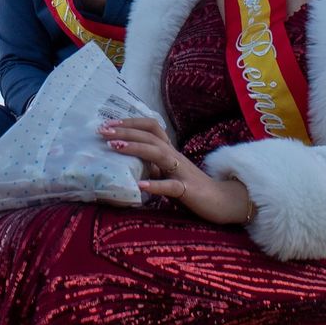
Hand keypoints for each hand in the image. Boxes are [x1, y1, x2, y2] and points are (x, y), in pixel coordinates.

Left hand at [101, 117, 253, 225]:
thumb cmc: (191, 188)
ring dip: (136, 148)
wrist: (223, 202)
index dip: (130, 122)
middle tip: (103, 130)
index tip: (108, 124)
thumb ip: (151, 166)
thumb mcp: (167, 173)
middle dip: (126, 130)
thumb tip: (125, 162)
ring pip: (158, 153)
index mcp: (169, 151)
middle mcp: (175, 156)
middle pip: (150, 135)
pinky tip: (140, 186)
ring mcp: (182, 172)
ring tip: (115, 146)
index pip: (150, 127)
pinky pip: (171, 186)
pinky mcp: (188, 190)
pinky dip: (155, 185)